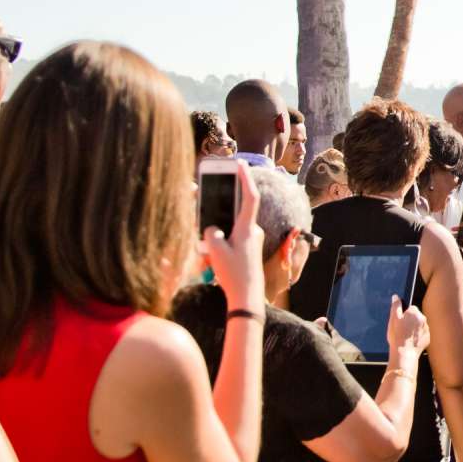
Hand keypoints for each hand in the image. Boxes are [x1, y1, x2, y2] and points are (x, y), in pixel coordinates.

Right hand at [199, 160, 266, 314]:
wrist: (247, 298)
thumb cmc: (234, 275)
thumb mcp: (215, 252)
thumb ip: (211, 233)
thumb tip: (213, 229)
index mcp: (247, 228)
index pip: (249, 196)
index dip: (245, 178)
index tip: (240, 163)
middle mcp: (253, 231)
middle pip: (235, 212)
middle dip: (222, 208)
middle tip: (210, 203)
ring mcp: (251, 241)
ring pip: (231, 228)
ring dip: (219, 233)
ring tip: (209, 251)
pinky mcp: (248, 250)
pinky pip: (232, 239)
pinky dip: (221, 242)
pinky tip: (212, 258)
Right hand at [385, 304, 430, 367]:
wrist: (404, 353)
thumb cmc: (397, 336)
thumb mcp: (393, 319)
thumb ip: (395, 306)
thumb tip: (396, 297)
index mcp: (415, 312)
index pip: (411, 308)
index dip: (404, 314)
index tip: (400, 321)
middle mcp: (423, 318)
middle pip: (416, 316)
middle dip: (410, 321)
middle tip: (402, 330)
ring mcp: (427, 328)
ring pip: (420, 325)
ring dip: (414, 329)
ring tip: (406, 337)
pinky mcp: (428, 338)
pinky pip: (422, 334)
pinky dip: (418, 336)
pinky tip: (410, 342)